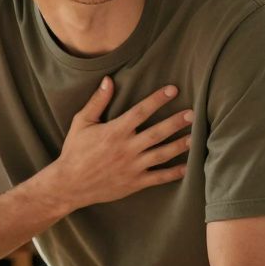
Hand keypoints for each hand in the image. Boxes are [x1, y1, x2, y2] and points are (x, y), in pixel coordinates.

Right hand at [46, 77, 192, 210]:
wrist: (69, 184)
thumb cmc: (75, 151)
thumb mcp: (82, 122)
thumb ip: (97, 101)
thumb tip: (108, 80)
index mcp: (115, 131)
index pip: (141, 111)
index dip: (158, 99)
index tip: (173, 90)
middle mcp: (126, 148)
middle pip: (157, 132)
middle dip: (176, 122)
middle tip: (193, 114)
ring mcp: (132, 167)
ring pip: (162, 154)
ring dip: (180, 145)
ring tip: (194, 137)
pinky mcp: (135, 183)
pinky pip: (158, 178)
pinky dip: (174, 173)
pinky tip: (187, 167)